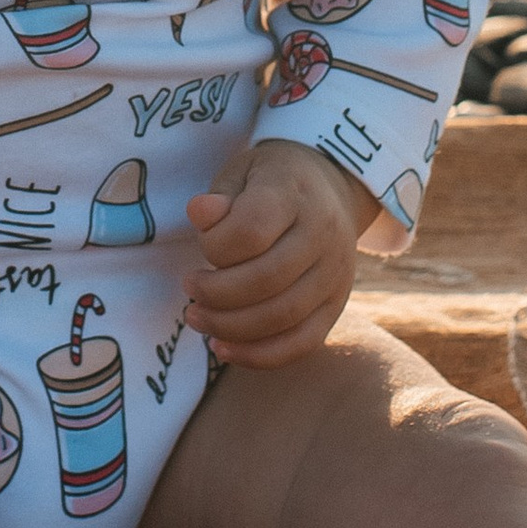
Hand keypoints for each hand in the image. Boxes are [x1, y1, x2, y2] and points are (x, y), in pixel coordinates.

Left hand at [183, 139, 373, 365]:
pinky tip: (224, 348)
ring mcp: (335, 273)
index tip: (201, 242)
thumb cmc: (271, 182)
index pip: (252, 230)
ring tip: (197, 318)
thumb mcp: (241, 172)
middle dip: (216, 294)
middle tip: (189, 290)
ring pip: (284, 316)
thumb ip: (220, 197)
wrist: (330, 189)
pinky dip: (259, 355)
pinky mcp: (336, 304)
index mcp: (294, 194)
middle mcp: (323, 234)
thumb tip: (199, 213)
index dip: (215, 245)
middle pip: (267, 279)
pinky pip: (302, 342)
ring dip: (231, 327)